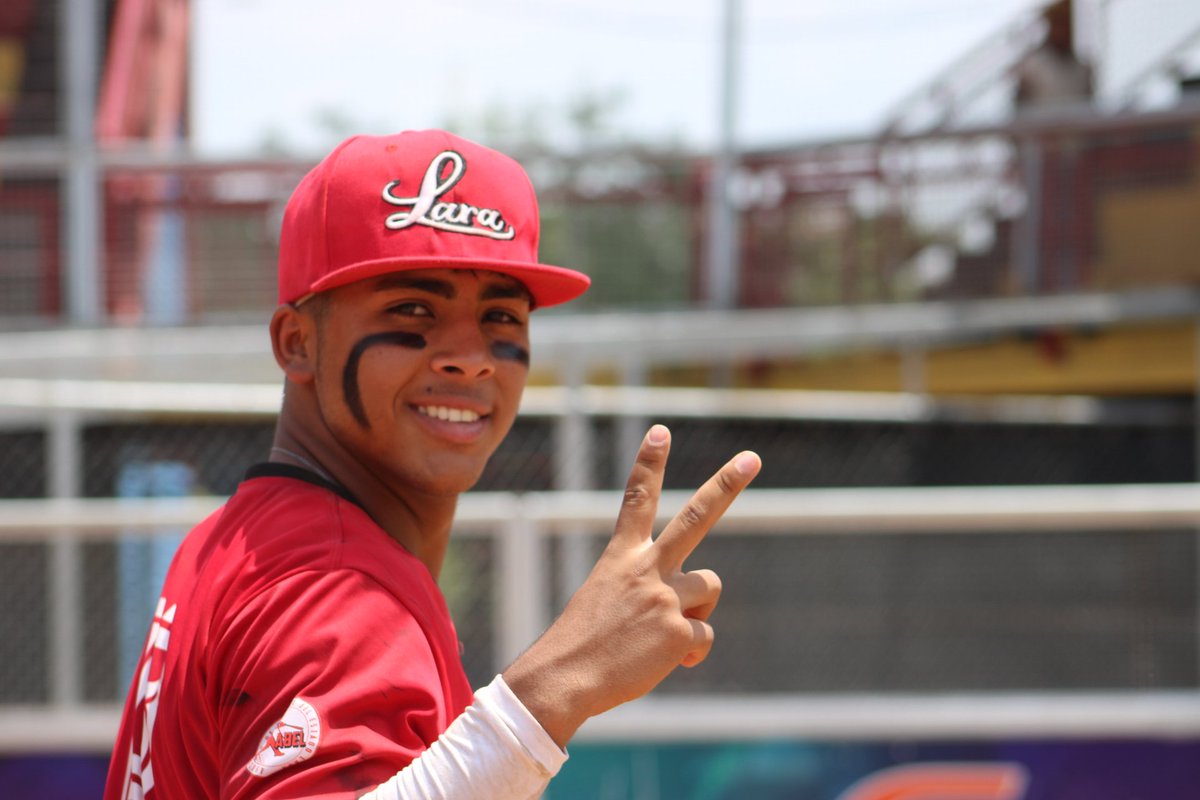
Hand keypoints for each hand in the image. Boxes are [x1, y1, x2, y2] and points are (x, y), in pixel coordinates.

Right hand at [503, 424, 760, 746]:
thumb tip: (694, 617)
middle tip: (751, 459)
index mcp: (621, 556)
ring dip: (695, 612)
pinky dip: (688, 654)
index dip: (649, 463)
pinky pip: (704, 637)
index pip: (636, 499)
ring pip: (709, 588)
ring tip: (657, 635)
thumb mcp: (608, 602)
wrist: (564, 679)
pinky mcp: (678, 630)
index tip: (661, 431)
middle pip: (695, 516)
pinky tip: (660, 663)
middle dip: (726, 485)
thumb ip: (651, 594)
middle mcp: (645, 567)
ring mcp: (664, 596)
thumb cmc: (584, 645)